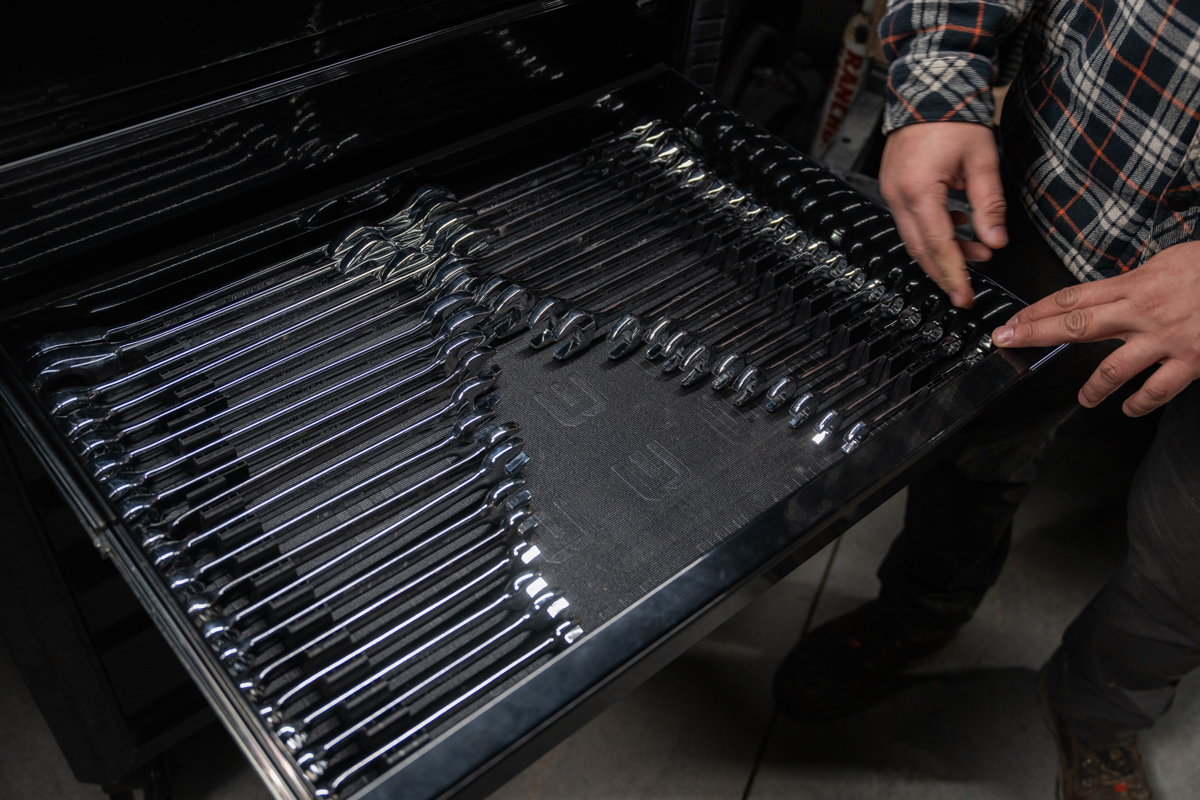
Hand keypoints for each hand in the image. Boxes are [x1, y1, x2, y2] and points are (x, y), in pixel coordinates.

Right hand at [879, 122, 1008, 308]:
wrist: (928, 90)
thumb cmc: (953, 119)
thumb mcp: (982, 161)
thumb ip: (989, 204)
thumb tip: (995, 240)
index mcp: (919, 190)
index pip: (938, 245)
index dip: (954, 274)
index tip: (965, 297)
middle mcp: (898, 196)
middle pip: (920, 250)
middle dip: (946, 273)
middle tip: (966, 292)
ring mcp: (891, 192)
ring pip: (915, 239)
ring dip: (944, 251)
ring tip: (977, 249)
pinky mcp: (893, 188)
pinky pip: (911, 222)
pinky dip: (934, 233)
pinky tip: (958, 226)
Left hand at [992, 241, 1199, 416]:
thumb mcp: (1169, 262)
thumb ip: (1135, 282)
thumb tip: (1110, 294)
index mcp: (1135, 284)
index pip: (1072, 298)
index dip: (1036, 310)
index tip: (1012, 321)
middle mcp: (1143, 311)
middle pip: (1076, 325)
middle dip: (1035, 334)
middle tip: (1007, 342)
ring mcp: (1166, 338)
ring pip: (1113, 368)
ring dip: (1093, 387)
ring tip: (1084, 399)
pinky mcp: (1191, 360)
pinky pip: (1157, 389)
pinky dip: (1138, 404)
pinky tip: (1128, 409)